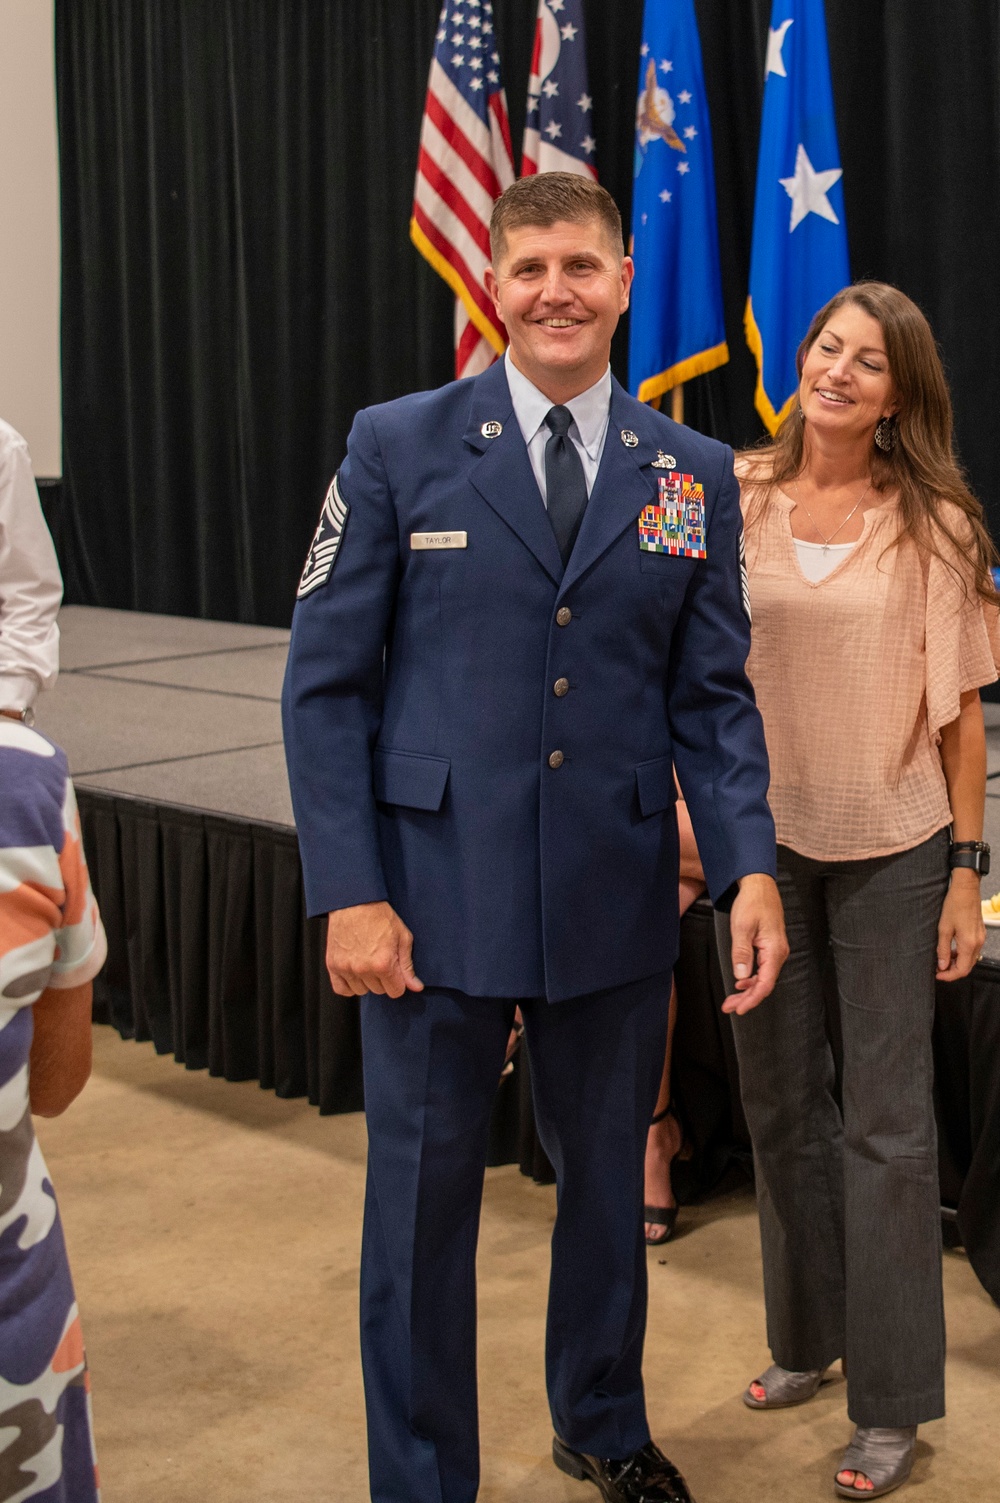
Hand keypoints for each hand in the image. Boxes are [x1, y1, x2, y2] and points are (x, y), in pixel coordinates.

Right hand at [326, 901, 423, 997]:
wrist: (354, 902)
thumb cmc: (379, 915)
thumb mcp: (402, 937)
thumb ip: (408, 966)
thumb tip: (416, 987)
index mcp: (383, 963)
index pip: (396, 992)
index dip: (398, 982)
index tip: (395, 972)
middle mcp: (364, 969)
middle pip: (379, 991)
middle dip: (383, 980)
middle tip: (381, 960)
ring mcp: (346, 968)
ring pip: (361, 991)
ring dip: (366, 981)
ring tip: (367, 963)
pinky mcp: (333, 965)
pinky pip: (341, 989)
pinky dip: (348, 985)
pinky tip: (354, 974)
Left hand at [722, 873, 788, 1015]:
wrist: (759, 885)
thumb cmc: (752, 903)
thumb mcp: (742, 927)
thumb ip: (741, 953)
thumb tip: (740, 977)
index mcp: (774, 950)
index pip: (765, 983)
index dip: (752, 999)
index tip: (739, 1010)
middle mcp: (778, 953)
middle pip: (764, 984)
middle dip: (747, 999)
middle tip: (729, 1008)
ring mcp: (775, 950)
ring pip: (763, 978)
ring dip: (747, 990)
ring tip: (731, 1000)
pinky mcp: (770, 947)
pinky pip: (762, 969)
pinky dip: (750, 979)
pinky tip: (740, 983)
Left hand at [936, 870, 985, 981]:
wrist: (966, 889)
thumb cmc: (954, 905)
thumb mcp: (943, 928)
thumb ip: (943, 949)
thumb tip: (942, 965)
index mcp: (969, 944)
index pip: (961, 970)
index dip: (949, 976)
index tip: (937, 975)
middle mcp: (978, 943)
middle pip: (967, 967)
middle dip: (953, 971)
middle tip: (938, 969)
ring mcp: (980, 938)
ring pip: (970, 959)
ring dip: (957, 963)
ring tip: (943, 959)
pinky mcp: (980, 934)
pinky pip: (973, 951)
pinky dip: (962, 954)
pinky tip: (952, 950)